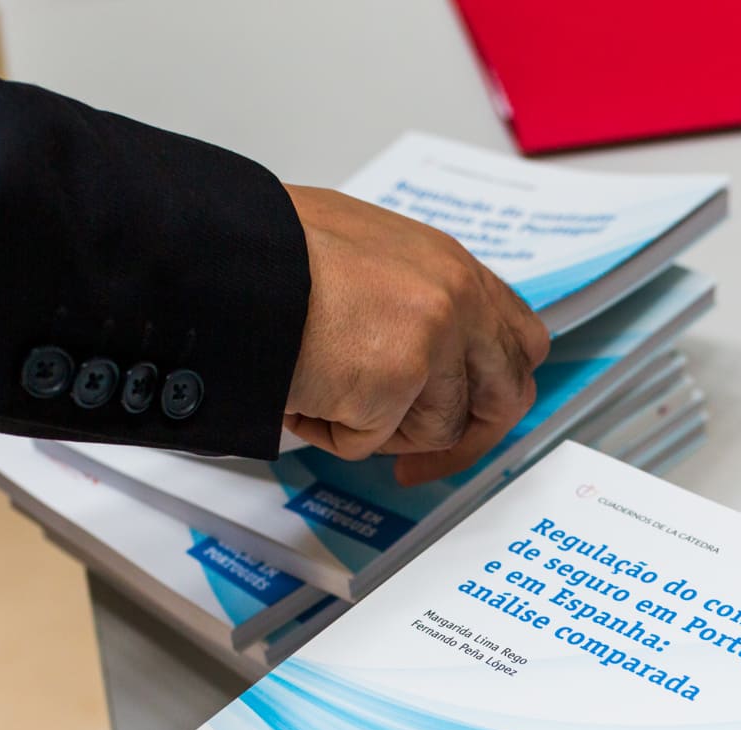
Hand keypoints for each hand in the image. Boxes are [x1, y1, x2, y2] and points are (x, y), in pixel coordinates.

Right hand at [282, 186, 550, 485]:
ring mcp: (431, 340)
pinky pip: (370, 442)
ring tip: (325, 386)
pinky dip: (329, 430)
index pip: (518, 340)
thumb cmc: (271, 255)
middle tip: (418, 463)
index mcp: (450, 266)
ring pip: (436, 430)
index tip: (470, 417)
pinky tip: (303, 389)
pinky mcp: (393, 379)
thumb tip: (429, 360)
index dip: (496, 389)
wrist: (223, 259)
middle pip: (505, 394)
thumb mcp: (367, 258)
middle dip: (465, 439)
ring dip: (377, 430)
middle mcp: (455, 299)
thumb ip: (415, 303)